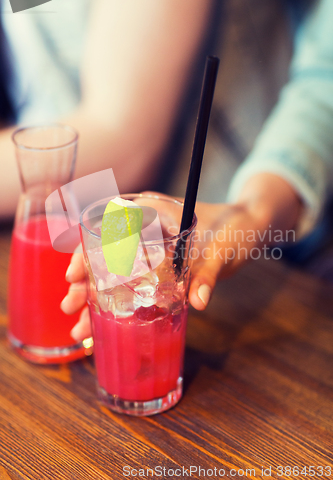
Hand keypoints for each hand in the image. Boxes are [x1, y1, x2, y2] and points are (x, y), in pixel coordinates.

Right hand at [61, 174, 301, 339]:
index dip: (88, 251)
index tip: (75, 274)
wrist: (250, 225)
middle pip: (104, 252)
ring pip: (114, 268)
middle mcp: (146, 228)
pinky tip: (105, 319)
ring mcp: (150, 247)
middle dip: (85, 279)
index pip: (109, 228)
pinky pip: (131, 279)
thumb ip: (208, 274)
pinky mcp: (158, 264)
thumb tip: (198, 302)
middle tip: (69, 305)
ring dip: (95, 293)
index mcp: (154, 213)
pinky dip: (117, 297)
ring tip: (80, 322)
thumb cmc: (235, 228)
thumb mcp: (222, 250)